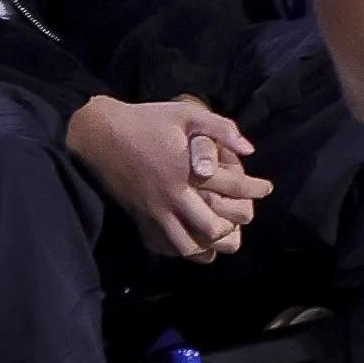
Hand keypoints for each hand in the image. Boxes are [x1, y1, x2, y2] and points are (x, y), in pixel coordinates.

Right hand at [67, 95, 270, 264]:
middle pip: (213, 229)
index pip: (233, 187)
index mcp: (186, 171)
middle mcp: (171, 197)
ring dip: (209, 246)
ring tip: (220, 237)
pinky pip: (164, 247)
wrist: (96, 135)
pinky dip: (183, 249)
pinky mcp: (139, 220)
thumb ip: (220, 128)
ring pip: (188, 247)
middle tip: (241, 219)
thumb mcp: (185, 113)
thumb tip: (249, 149)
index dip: (256, 188)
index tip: (267, 187)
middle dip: (233, 227)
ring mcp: (153, 213)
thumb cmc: (144, 120)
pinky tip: (193, 241)